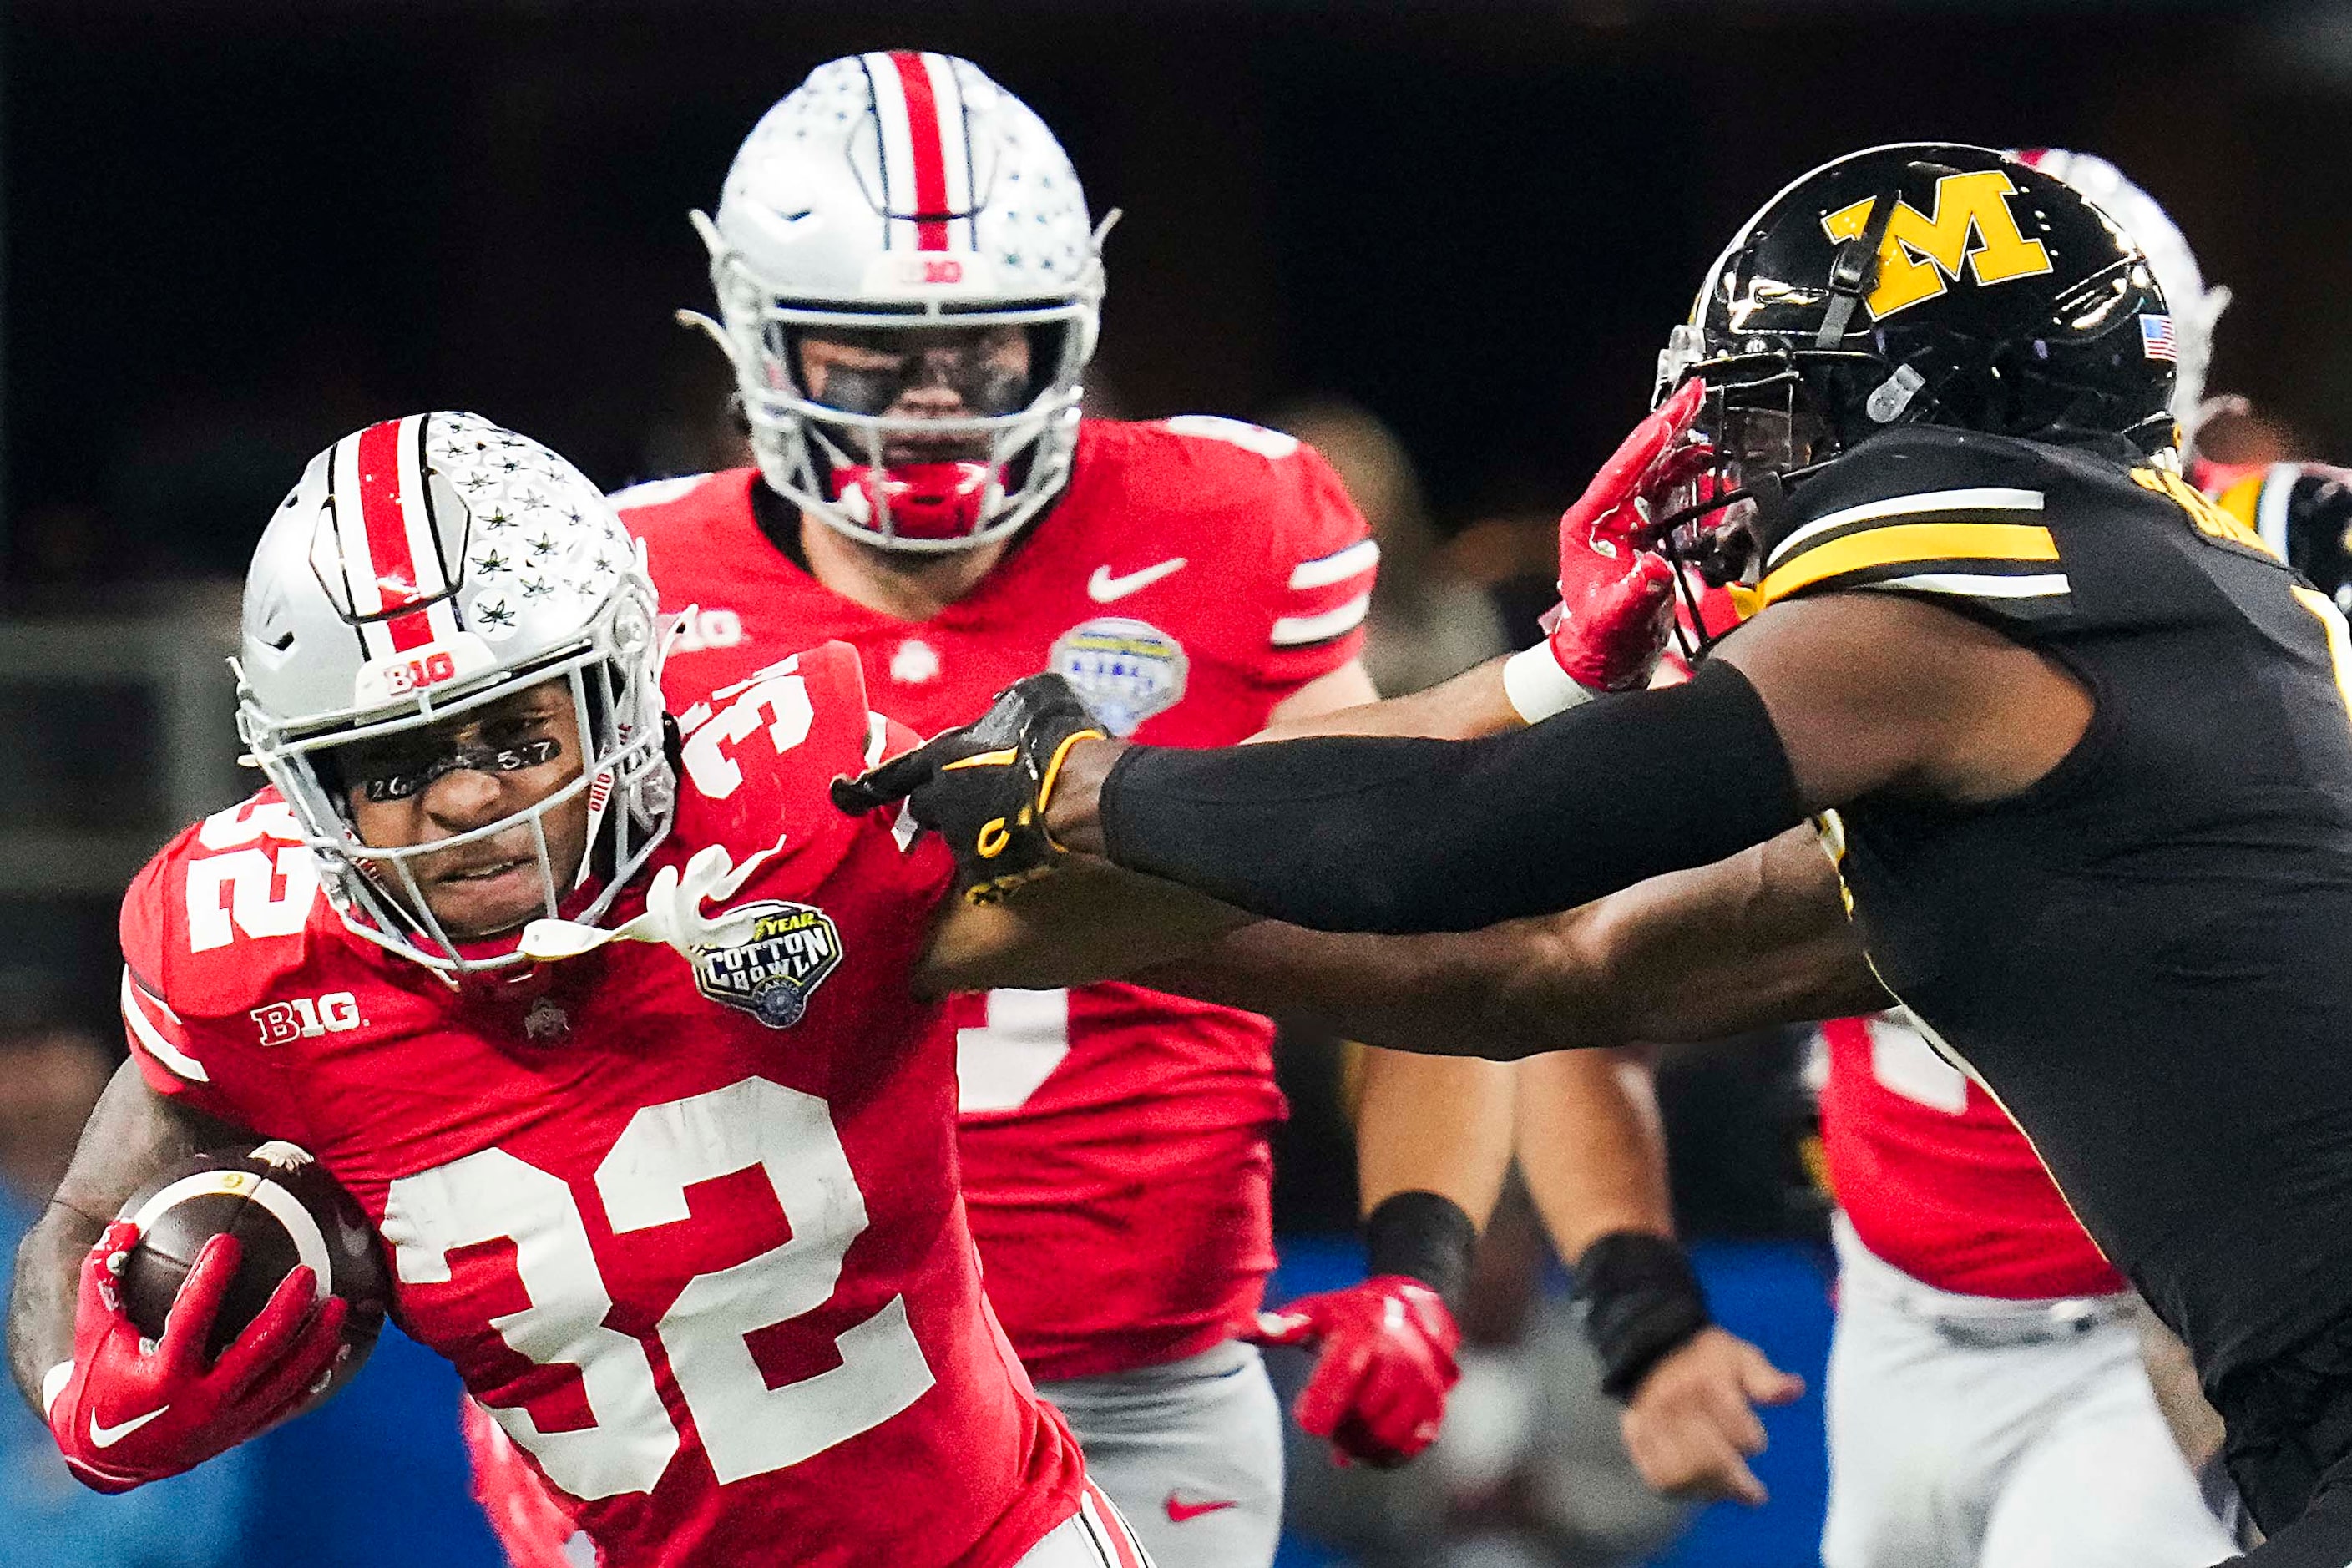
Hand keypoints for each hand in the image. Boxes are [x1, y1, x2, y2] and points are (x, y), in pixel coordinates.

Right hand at [48, 1220, 347, 1492]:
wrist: (108, 1458)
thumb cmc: (99, 1382)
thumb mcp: (93, 1334)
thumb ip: (102, 1281)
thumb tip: (120, 1227)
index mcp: (163, 1376)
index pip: (192, 1320)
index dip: (210, 1280)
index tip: (228, 1241)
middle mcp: (201, 1402)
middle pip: (257, 1350)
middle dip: (286, 1309)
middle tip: (307, 1273)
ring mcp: (228, 1421)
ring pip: (286, 1378)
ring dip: (317, 1340)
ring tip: (338, 1303)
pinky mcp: (244, 1431)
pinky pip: (290, 1401)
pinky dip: (317, 1374)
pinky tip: (340, 1346)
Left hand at [830, 674, 1105, 903]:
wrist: (1083, 793)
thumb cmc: (1058, 737)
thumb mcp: (1034, 695)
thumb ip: (1009, 701)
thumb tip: (1004, 702)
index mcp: (945, 755)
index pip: (888, 776)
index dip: (860, 786)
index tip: (838, 791)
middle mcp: (942, 798)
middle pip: (922, 807)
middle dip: (939, 803)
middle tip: (971, 797)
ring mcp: (961, 838)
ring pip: (954, 837)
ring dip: (971, 830)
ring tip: (1006, 821)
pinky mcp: (984, 870)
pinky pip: (980, 868)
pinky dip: (994, 860)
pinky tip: (1019, 849)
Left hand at [1245, 1276, 1460, 1466]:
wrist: (1412, 1307)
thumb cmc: (1350, 1315)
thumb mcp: (1315, 1313)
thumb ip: (1280, 1326)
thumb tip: (1241, 1330)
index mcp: (1362, 1337)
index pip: (1339, 1384)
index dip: (1319, 1412)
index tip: (1308, 1421)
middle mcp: (1399, 1360)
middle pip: (1360, 1422)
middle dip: (1340, 1430)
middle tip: (1330, 1420)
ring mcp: (1423, 1385)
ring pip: (1386, 1440)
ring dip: (1361, 1446)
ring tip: (1349, 1431)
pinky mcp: (1436, 1407)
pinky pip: (1409, 1449)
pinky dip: (1386, 1455)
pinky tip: (1371, 1442)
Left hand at [1545, 377, 1708, 691]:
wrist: (1598, 663)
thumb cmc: (1598, 642)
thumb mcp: (1617, 620)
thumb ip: (1637, 594)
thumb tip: (1655, 568)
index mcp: (1588, 526)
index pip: (1620, 473)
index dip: (1647, 443)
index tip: (1670, 416)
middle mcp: (1603, 517)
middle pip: (1638, 461)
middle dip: (1666, 425)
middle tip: (1692, 391)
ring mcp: (1622, 522)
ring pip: (1652, 471)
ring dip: (1678, 443)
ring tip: (1701, 412)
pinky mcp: (1641, 533)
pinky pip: (1665, 493)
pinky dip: (1685, 473)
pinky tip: (1704, 459)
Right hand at [1617, 1325, 1801, 1505]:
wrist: (1654, 1351)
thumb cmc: (1707, 1360)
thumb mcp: (1741, 1358)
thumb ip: (1767, 1379)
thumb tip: (1795, 1390)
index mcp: (1703, 1383)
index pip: (1736, 1431)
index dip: (1752, 1440)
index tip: (1757, 1442)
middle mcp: (1673, 1404)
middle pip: (1710, 1459)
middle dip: (1736, 1480)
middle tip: (1754, 1493)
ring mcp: (1651, 1424)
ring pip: (1685, 1474)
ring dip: (1712, 1489)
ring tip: (1730, 1491)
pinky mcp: (1638, 1439)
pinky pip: (1661, 1478)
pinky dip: (1685, 1489)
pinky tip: (1703, 1488)